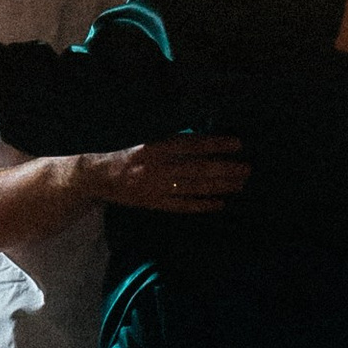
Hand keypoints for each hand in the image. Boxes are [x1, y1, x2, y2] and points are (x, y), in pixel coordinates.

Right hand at [80, 136, 248, 214]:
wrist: (99, 177)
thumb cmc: (128, 155)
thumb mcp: (148, 141)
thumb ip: (172, 142)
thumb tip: (205, 141)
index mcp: (154, 147)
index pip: (192, 144)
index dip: (216, 144)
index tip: (238, 144)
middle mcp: (157, 167)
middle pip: (198, 168)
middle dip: (225, 169)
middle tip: (247, 169)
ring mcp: (156, 188)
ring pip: (195, 187)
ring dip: (220, 186)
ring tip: (240, 184)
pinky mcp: (155, 204)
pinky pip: (183, 205)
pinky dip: (202, 205)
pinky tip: (220, 203)